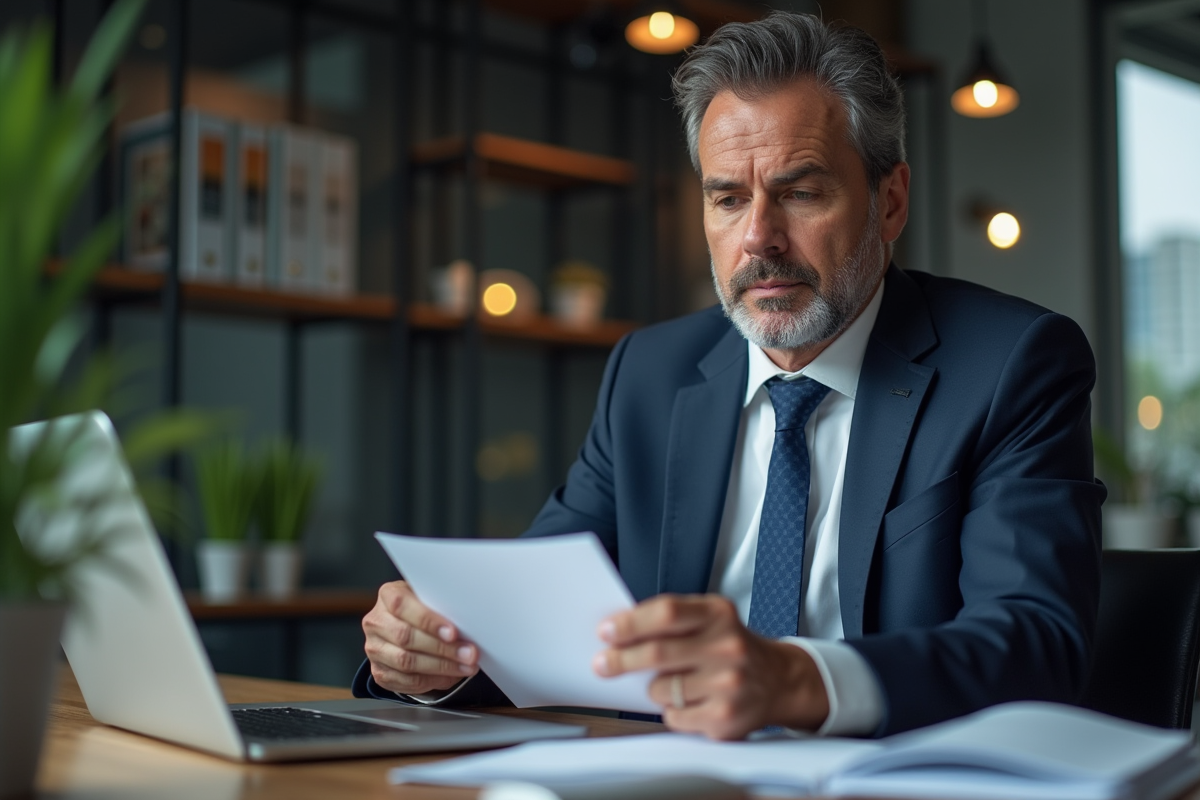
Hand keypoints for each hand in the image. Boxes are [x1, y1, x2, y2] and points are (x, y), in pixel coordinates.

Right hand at [362, 580, 478, 695]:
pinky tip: (450, 676)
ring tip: (465, 666)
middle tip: (469, 654)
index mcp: (388, 595)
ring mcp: (374, 649)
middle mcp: (376, 622)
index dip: (428, 621)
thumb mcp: (429, 597)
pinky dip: (432, 681)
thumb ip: (441, 605)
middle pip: (406, 637)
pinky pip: (406, 681)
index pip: (402, 606)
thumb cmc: (421, 609)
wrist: (403, 625)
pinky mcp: (379, 672)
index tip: (453, 632)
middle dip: (442, 648)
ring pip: (406, 662)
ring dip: (441, 667)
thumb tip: (468, 621)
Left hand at [593, 594, 828, 739]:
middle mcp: (727, 646)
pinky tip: (691, 702)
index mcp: (717, 614)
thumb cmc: (732, 646)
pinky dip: (672, 712)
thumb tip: (619, 633)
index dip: (630, 623)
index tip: (606, 631)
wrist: (780, 680)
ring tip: (674, 683)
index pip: (666, 613)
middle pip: (657, 653)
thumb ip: (671, 620)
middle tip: (603, 664)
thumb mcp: (711, 619)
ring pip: (661, 690)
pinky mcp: (725, 717)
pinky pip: (674, 717)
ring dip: (655, 689)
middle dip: (621, 660)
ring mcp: (728, 683)